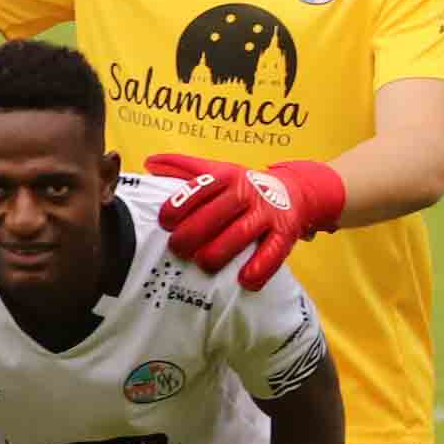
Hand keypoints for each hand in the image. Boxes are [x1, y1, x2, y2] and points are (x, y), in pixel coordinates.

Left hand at [145, 154, 347, 289]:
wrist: (294, 191)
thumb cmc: (243, 187)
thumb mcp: (218, 171)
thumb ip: (184, 168)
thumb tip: (149, 163)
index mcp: (227, 177)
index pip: (201, 188)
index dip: (180, 204)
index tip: (164, 221)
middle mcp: (248, 192)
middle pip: (219, 211)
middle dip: (194, 232)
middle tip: (177, 248)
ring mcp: (268, 213)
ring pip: (243, 232)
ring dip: (221, 250)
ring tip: (203, 263)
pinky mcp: (286, 233)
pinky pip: (274, 252)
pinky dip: (260, 267)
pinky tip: (244, 280)